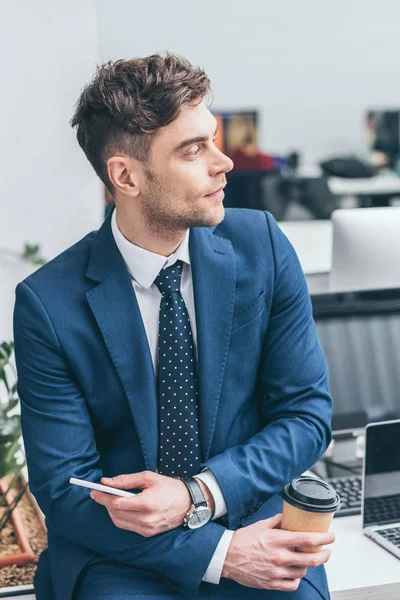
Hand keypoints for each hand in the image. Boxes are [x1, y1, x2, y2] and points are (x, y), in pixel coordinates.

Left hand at [90, 471, 212, 536]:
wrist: (189, 503)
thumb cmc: (169, 487)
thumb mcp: (148, 477)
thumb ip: (126, 480)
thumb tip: (106, 482)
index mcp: (146, 503)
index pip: (116, 503)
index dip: (103, 497)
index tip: (94, 490)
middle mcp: (146, 519)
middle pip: (115, 513)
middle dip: (105, 502)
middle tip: (99, 493)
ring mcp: (147, 529)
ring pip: (119, 521)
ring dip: (111, 510)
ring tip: (109, 499)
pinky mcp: (148, 534)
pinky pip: (127, 527)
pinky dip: (120, 517)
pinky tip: (120, 508)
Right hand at [222, 513, 334, 591]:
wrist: (227, 556)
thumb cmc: (242, 540)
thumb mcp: (261, 525)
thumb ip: (277, 521)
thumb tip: (287, 517)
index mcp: (278, 540)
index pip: (308, 539)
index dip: (324, 538)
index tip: (331, 537)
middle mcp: (280, 557)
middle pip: (312, 559)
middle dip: (324, 555)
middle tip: (327, 551)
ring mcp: (277, 572)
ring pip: (303, 571)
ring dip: (306, 565)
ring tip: (303, 560)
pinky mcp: (272, 583)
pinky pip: (293, 584)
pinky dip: (296, 578)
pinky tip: (293, 572)